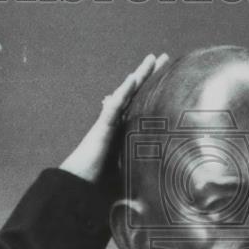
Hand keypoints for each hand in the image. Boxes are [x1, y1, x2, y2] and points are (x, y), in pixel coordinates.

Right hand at [59, 53, 168, 183]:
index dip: (154, 92)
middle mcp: (118, 124)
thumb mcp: (132, 177)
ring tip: (152, 58)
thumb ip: (144, 176)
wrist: (80, 190)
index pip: (143, 107)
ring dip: (139, 75)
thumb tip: (160, 190)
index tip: (168, 80)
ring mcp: (110, 124)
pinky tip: (132, 79)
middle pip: (136, 94)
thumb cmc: (103, 188)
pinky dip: (123, 92)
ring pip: (126, 94)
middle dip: (149, 76)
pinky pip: (114, 107)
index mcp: (126, 133)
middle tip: (163, 57)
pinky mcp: (102, 129)